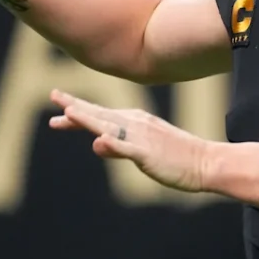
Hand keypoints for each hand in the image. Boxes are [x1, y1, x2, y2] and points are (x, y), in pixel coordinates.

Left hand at [49, 89, 212, 192]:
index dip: (78, 112)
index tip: (59, 109)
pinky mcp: (149, 153)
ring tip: (68, 112)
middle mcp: (135, 124)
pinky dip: (115, 143)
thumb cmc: (175, 157)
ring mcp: (142, 137)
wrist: (205, 162)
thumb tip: (97, 144)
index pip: (100, 115)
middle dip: (75, 108)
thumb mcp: (142, 150)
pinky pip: (129, 148)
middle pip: (99, 115)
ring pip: (110, 127)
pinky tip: (101, 140)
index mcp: (134, 122)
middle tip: (54, 96)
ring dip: (89, 119)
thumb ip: (118, 147)